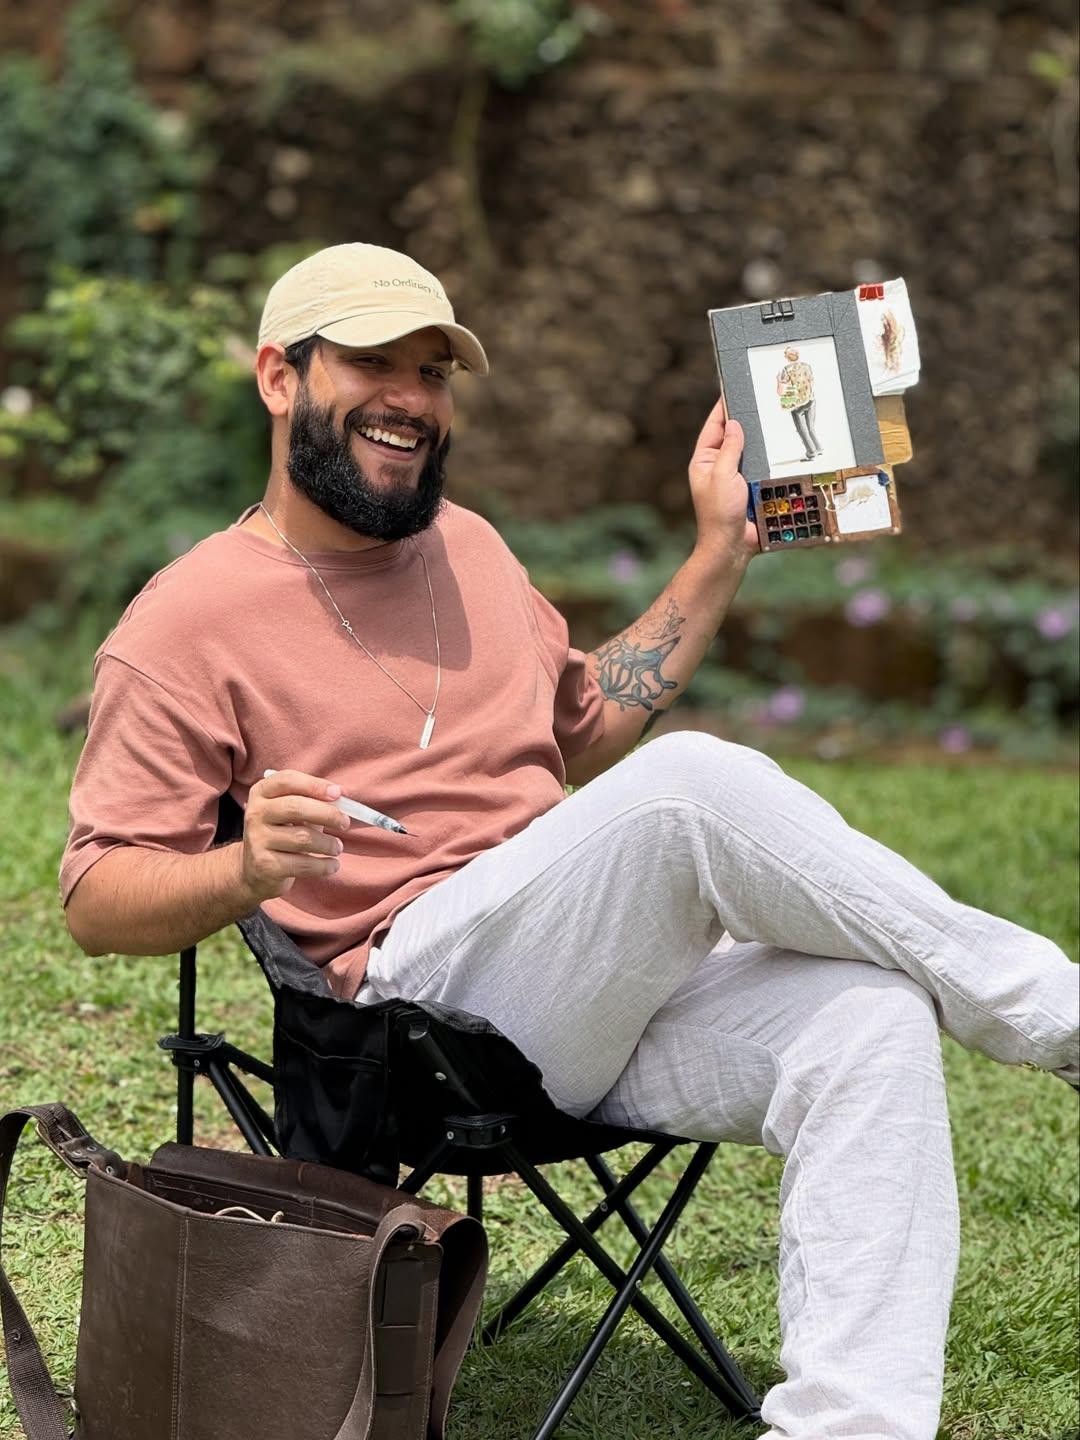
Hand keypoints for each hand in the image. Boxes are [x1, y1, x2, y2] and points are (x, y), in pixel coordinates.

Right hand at [240, 769, 351, 901]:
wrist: (254, 870)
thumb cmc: (282, 833)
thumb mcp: (292, 812)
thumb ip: (313, 801)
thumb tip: (343, 797)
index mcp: (262, 792)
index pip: (287, 780)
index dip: (314, 785)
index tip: (337, 793)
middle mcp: (255, 813)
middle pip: (295, 807)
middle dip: (327, 814)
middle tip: (345, 823)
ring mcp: (257, 840)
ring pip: (302, 838)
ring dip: (328, 843)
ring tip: (337, 847)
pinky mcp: (265, 866)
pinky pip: (303, 864)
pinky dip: (324, 866)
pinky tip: (332, 865)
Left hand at [687, 401, 758, 562]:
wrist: (732, 547)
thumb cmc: (719, 513)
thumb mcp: (722, 475)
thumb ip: (729, 448)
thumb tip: (734, 423)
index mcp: (704, 461)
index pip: (713, 426)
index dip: (723, 407)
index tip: (733, 388)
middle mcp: (718, 466)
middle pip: (733, 436)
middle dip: (745, 420)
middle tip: (760, 400)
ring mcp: (735, 477)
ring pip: (749, 451)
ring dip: (760, 440)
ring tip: (774, 418)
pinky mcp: (751, 488)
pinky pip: (761, 467)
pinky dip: (770, 458)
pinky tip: (782, 447)